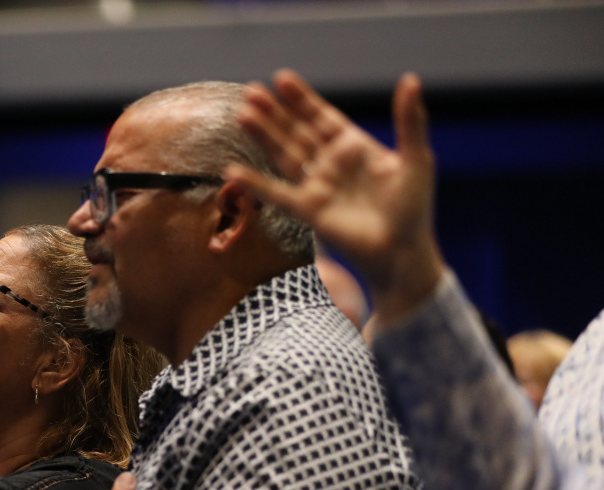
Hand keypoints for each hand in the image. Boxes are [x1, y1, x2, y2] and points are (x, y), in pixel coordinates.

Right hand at [226, 69, 444, 324]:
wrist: (402, 250)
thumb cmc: (413, 207)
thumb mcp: (416, 158)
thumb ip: (409, 120)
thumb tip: (410, 78)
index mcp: (354, 146)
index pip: (322, 117)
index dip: (301, 99)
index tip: (281, 78)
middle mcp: (330, 163)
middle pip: (296, 132)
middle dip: (274, 112)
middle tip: (251, 92)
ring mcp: (317, 186)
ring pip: (284, 155)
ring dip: (264, 136)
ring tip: (243, 115)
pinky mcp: (308, 210)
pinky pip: (277, 194)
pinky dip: (256, 184)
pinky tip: (233, 172)